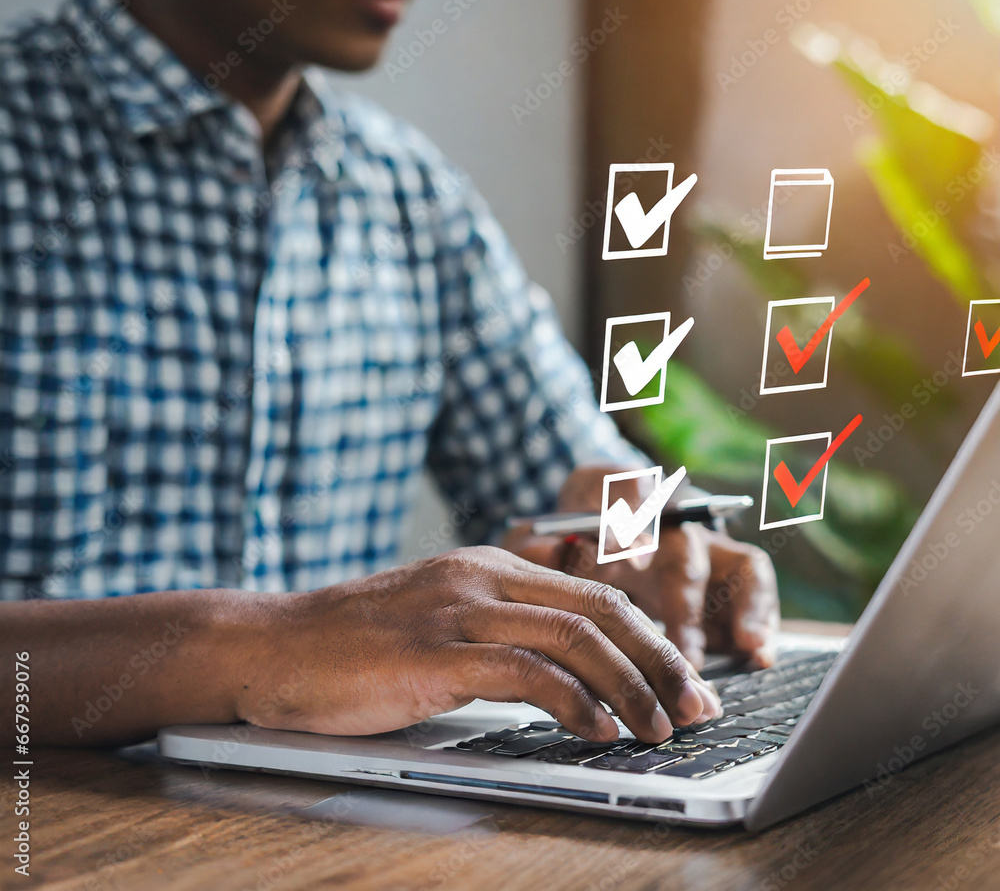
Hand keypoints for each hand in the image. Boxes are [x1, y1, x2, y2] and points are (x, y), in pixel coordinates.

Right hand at [236, 547, 720, 744]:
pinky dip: (578, 704)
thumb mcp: (436, 621)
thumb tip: (565, 677)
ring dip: (632, 686)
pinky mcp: (435, 653)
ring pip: (577, 637)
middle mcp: (482, 576)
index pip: (595, 591)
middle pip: (602, 608)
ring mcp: (459, 610)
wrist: (269, 644)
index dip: (650, 635)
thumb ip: (497, 632)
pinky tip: (599, 733)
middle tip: (698, 705)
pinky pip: (528, 673)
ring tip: (662, 729)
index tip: (684, 678)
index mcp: (490, 565)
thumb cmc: (351, 644)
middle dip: (662, 660)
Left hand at [504, 466, 779, 669]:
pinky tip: (757, 652)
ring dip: (738, 606)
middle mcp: (662, 510)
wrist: (570, 546)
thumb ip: (534, 547)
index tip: (629, 554)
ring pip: (731, 559)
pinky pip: (753, 585)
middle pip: (684, 539)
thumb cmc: (546, 546)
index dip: (632, 519)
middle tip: (678, 638)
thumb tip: (560, 549)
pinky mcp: (718, 573)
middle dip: (682, 590)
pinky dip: (761, 616)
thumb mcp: (527, 544)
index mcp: (608, 488)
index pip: (626, 486)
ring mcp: (695, 540)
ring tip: (743, 648)